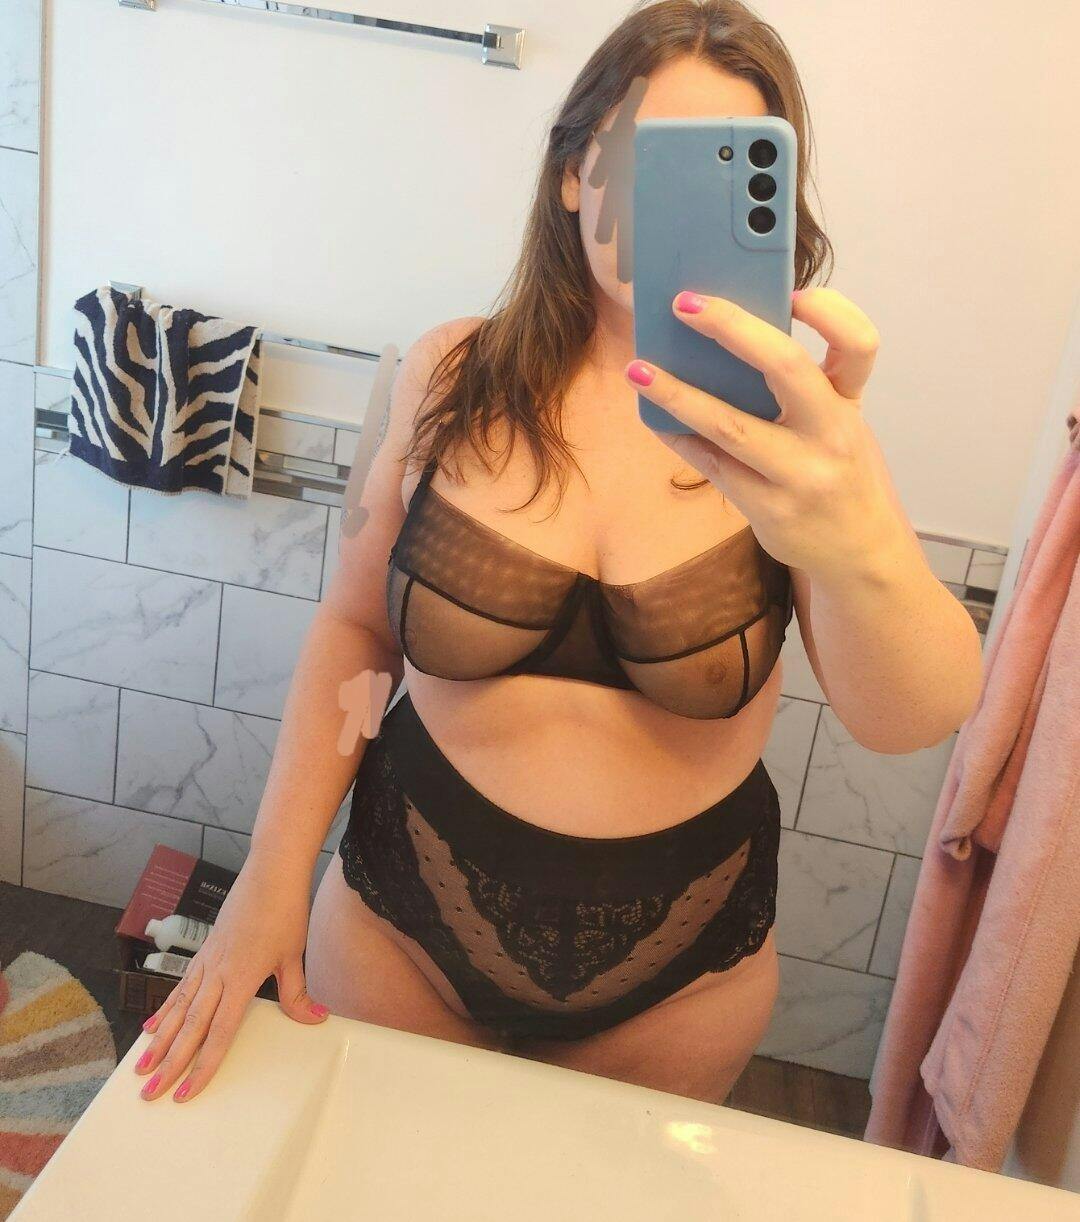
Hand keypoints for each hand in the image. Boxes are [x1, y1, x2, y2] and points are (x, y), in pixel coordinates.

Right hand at [132, 852, 328, 1103]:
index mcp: (241, 978)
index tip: (186, 1093)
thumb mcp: (294, 953)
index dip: (202, 1065)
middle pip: (190, 1027)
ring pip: (179, 1008)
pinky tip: (154, 1026)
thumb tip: (315, 1019)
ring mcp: (208, 961)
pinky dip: (167, 1008)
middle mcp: (217, 973)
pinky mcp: (205, 951)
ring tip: (141, 1067)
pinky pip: (181, 987)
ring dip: (160, 1040)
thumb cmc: (285, 910)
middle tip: (149, 1093)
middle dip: (170, 1063)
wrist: (270, 871)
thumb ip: (298, 993)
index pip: (218, 1033)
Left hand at [626, 287, 906, 579]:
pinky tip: (654, 417)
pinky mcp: (768, 509)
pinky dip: (679, 437)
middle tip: (683, 304)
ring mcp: (799, 475)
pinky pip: (712, 464)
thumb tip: (725, 340)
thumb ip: (803, 385)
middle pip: (786, 367)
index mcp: (850, 403)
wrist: (860, 551)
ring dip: (677, 394)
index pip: (858, 345)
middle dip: (731, 328)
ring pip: (730, 425)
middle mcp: (831, 435)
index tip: (793, 293)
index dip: (831, 312)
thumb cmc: (841, 471)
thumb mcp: (840, 423)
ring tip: (638, 369)